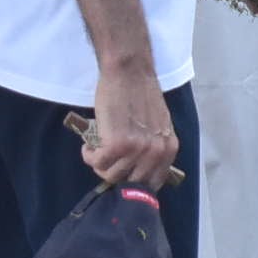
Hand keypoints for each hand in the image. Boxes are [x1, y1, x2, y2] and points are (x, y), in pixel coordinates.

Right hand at [81, 66, 179, 189]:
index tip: (120, 176)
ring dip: (98, 164)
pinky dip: (88, 155)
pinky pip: (97, 162)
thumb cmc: (140, 96)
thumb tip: (137, 172)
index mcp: (169, 149)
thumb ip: (152, 148)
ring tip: (96, 148)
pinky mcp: (117, 143)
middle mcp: (157, 152)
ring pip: (110, 175)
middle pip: (129, 183)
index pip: (152, 183)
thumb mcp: (157, 127)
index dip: (133, 184)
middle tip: (104, 159)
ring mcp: (138, 149)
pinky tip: (89, 144)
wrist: (129, 73)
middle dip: (113, 173)